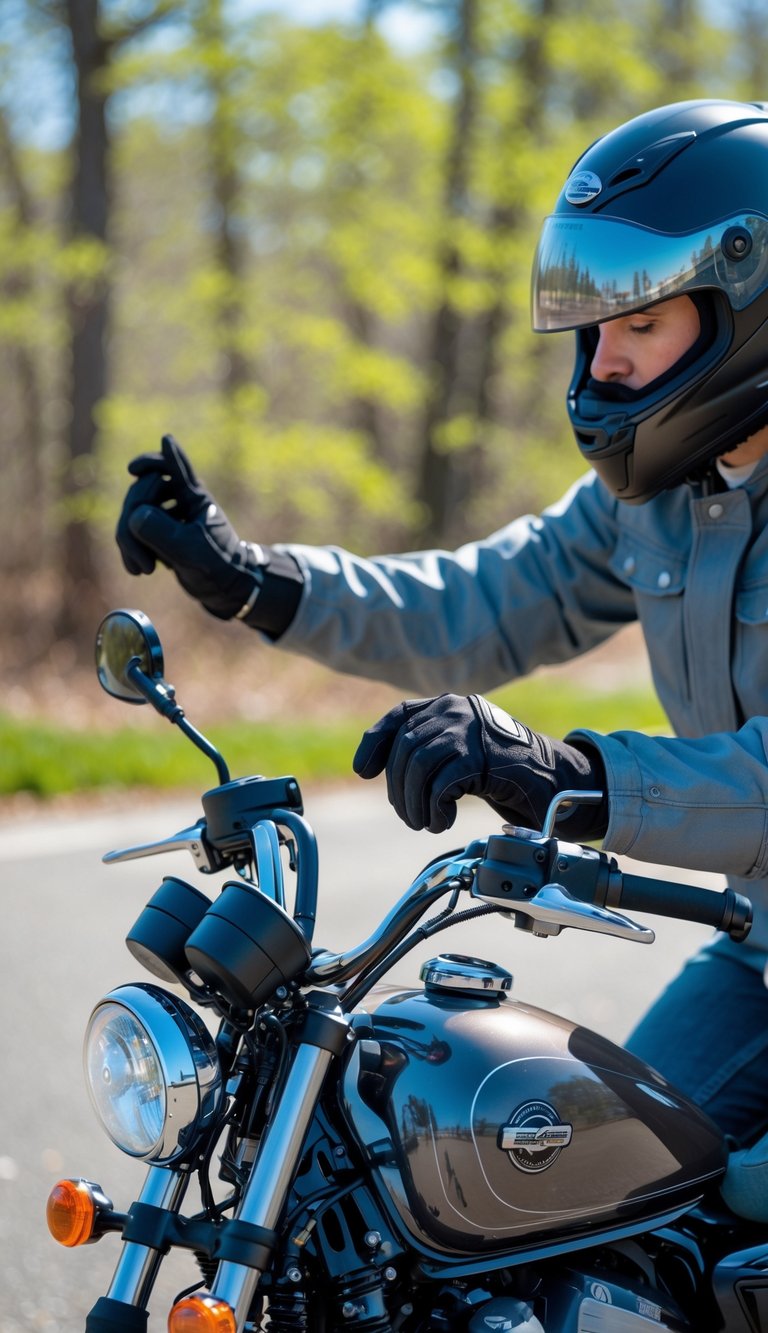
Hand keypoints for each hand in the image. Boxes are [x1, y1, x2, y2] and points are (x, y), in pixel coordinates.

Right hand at [115, 434, 262, 620]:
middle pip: (140, 492)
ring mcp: (166, 514)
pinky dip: (130, 550)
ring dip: (129, 540)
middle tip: (143, 558)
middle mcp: (178, 499)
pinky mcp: (156, 531)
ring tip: (143, 569)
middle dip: (132, 523)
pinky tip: (137, 570)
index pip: (172, 466)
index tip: (133, 468)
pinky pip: (131, 531)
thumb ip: (162, 531)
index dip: (153, 461)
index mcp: (194, 496)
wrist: (225, 586)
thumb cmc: (217, 564)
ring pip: (131, 513)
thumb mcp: (190, 550)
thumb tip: (134, 517)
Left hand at [353, 693, 606, 837]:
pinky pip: (441, 783)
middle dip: (398, 789)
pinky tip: (443, 821)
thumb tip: (383, 771)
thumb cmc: (504, 771)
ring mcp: (470, 730)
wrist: (554, 779)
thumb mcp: (462, 753)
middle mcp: (456, 709)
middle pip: (405, 747)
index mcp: (449, 705)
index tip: (364, 771)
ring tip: (423, 822)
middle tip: (409, 816)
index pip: (399, 715)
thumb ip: (432, 749)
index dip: (375, 742)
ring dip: (413, 802)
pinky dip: (435, 808)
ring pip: (418, 764)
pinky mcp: (483, 755)